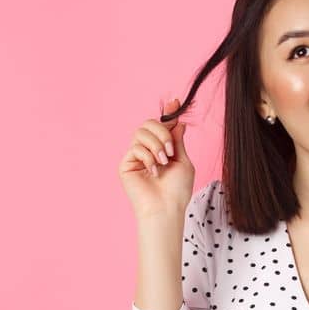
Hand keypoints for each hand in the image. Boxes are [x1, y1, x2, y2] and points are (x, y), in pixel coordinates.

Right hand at [119, 96, 196, 218]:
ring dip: (157, 145)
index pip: (162, 126)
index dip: (167, 113)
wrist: (166, 207)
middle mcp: (148, 150)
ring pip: (141, 133)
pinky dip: (148, 157)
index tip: (175, 102)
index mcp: (162, 148)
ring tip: (164, 161)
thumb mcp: (182, 161)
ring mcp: (135, 156)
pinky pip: (135, 147)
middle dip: (162, 132)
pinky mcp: (126, 164)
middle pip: (148, 124)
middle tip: (171, 150)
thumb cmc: (177, 189)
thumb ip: (177, 141)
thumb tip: (178, 121)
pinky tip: (154, 171)